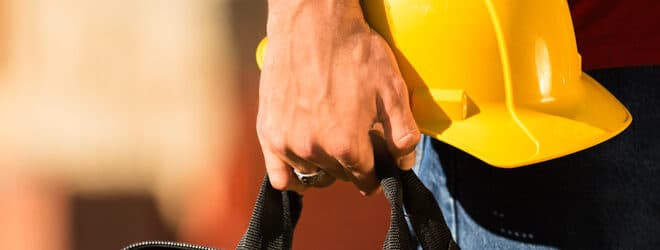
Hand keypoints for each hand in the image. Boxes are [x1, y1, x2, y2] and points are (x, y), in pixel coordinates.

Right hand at [257, 0, 419, 194]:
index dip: (376, 173)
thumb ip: (403, 133)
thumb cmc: (352, 51)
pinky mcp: (268, 132)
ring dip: (325, 166)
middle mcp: (315, 150)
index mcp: (346, 144)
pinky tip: (302, 168)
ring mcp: (287, 143)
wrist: (312, 23)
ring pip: (313, 174)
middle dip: (353, 164)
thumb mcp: (391, 89)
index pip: (366, 179)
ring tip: (331, 142)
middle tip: (357, 140)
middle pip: (340, 176)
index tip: (377, 164)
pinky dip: (292, 177)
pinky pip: (279, 175)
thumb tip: (404, 162)